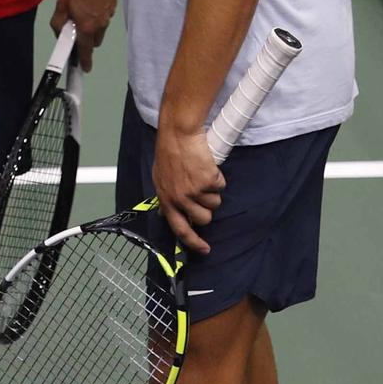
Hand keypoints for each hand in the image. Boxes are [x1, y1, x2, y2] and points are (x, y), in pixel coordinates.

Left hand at [50, 0, 115, 70]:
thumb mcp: (61, 4)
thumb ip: (58, 23)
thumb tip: (60, 33)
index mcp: (87, 27)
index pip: (86, 50)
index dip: (85, 61)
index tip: (84, 68)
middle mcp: (101, 24)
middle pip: (94, 41)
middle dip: (86, 40)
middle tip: (75, 29)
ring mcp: (109, 15)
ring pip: (100, 29)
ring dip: (92, 27)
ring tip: (81, 11)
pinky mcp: (113, 5)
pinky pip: (105, 17)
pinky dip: (97, 16)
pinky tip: (91, 2)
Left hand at [151, 127, 223, 254]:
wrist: (178, 134)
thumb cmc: (169, 152)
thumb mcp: (161, 178)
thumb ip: (168, 197)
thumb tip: (169, 214)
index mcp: (166, 200)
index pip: (179, 229)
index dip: (193, 242)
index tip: (204, 249)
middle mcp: (179, 199)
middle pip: (204, 219)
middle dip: (207, 208)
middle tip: (203, 191)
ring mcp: (194, 191)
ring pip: (215, 203)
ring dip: (212, 190)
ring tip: (201, 173)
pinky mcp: (207, 181)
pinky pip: (221, 186)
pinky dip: (217, 176)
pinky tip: (207, 165)